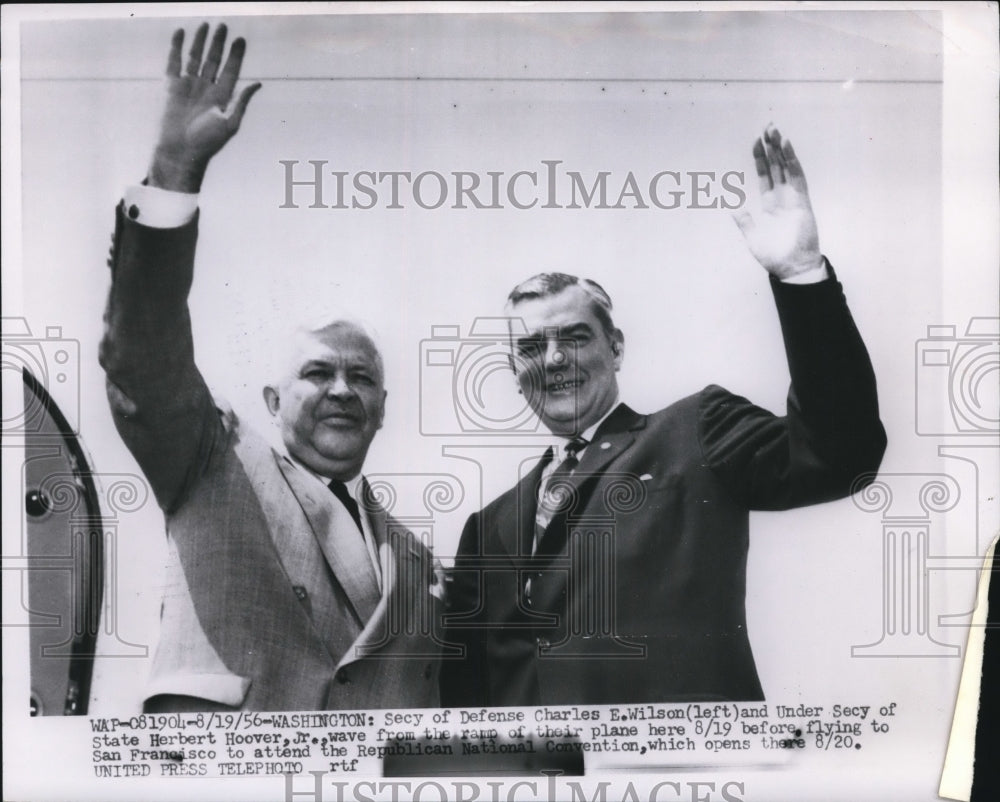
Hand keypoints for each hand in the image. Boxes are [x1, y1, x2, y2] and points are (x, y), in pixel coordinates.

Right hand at [148, 23, 260, 192]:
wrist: (181, 151)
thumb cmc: (208, 142)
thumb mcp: (230, 122)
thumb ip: (242, 101)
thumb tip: (257, 83)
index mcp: (222, 98)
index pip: (231, 71)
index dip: (236, 56)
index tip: (241, 40)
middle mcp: (206, 90)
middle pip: (214, 61)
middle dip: (219, 44)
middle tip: (224, 26)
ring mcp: (189, 87)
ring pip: (196, 58)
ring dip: (200, 41)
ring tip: (206, 25)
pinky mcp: (172, 86)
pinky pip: (174, 62)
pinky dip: (177, 47)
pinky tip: (181, 33)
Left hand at [733, 125, 822, 278]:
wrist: (792, 269)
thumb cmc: (775, 257)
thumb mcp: (752, 238)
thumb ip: (744, 221)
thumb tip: (733, 208)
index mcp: (770, 205)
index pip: (765, 176)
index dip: (760, 159)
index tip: (756, 142)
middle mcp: (783, 198)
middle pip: (777, 166)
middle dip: (771, 147)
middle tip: (767, 126)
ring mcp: (794, 198)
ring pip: (787, 167)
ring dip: (781, 149)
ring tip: (775, 130)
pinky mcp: (802, 202)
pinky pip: (797, 177)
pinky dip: (792, 161)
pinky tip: (786, 147)